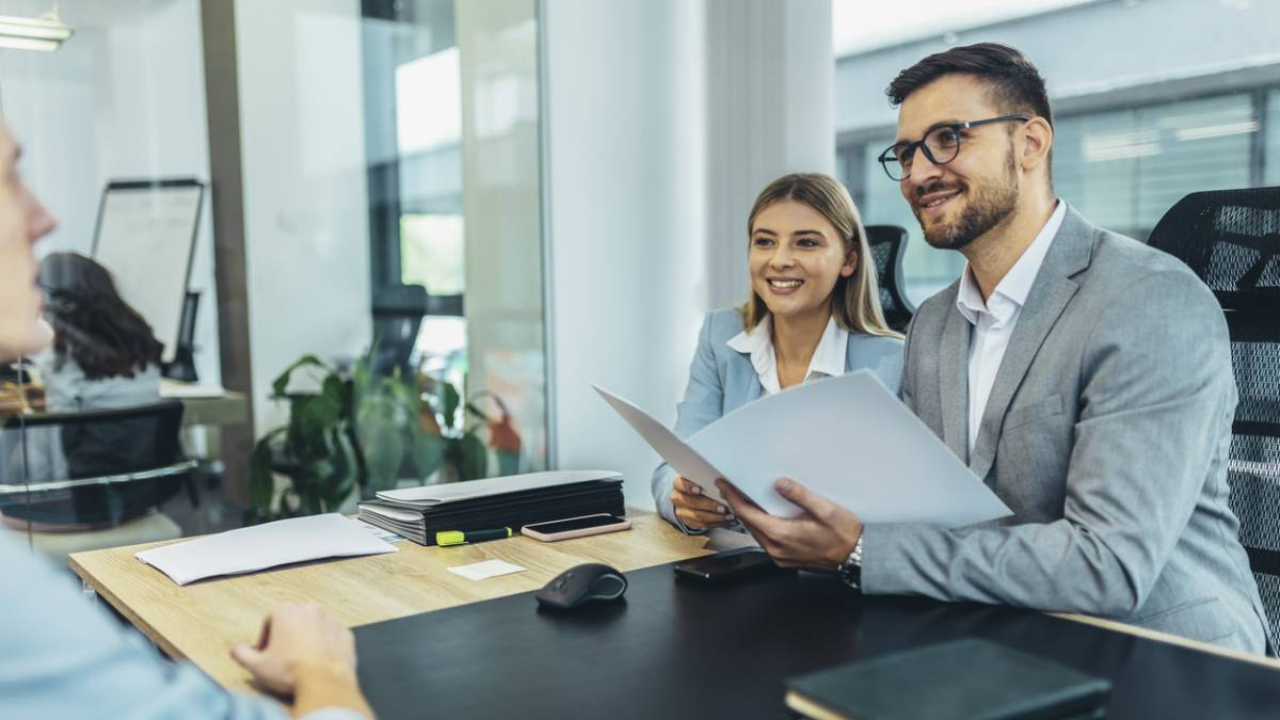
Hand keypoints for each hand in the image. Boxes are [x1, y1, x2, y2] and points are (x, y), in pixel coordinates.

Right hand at [230, 602, 357, 695]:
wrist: (324, 680)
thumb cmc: (289, 670)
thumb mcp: (257, 665)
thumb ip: (242, 654)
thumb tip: (235, 649)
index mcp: (286, 610)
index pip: (269, 620)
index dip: (265, 638)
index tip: (265, 653)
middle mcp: (310, 609)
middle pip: (293, 621)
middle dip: (286, 636)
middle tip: (282, 657)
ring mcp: (331, 620)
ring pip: (313, 627)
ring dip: (307, 639)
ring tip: (301, 660)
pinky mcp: (346, 633)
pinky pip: (332, 636)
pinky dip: (326, 645)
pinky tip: (319, 661)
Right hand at [670, 475, 734, 529]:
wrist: (691, 499)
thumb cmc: (700, 485)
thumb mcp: (700, 480)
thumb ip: (707, 480)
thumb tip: (722, 483)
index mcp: (679, 484)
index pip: (681, 484)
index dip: (689, 487)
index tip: (700, 489)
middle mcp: (677, 498)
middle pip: (692, 503)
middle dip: (710, 505)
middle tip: (723, 507)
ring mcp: (682, 512)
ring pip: (698, 516)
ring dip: (716, 517)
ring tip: (729, 516)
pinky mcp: (689, 522)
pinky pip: (703, 524)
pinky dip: (716, 523)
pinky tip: (726, 520)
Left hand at [717, 477, 862, 571]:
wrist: (858, 557)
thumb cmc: (845, 535)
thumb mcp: (825, 509)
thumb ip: (799, 495)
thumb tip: (779, 484)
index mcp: (781, 534)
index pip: (747, 514)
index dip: (733, 498)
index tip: (724, 485)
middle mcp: (776, 548)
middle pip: (748, 524)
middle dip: (738, 505)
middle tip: (732, 489)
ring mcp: (781, 556)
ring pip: (756, 533)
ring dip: (749, 517)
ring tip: (745, 500)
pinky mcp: (787, 559)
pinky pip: (766, 541)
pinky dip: (761, 527)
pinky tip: (765, 518)